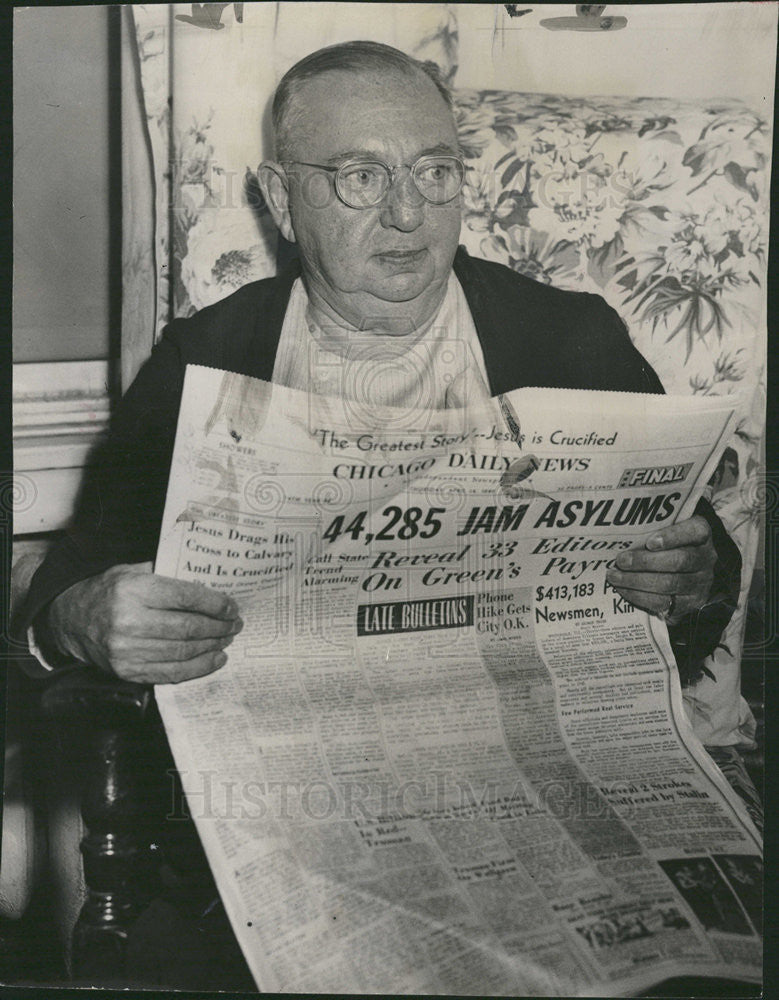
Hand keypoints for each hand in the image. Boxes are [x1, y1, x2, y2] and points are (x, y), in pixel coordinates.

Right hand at [44, 562, 242, 684]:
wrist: (70, 619)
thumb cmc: (107, 591)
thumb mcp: (131, 571)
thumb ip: (165, 573)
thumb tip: (206, 581)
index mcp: (133, 591)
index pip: (185, 597)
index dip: (215, 603)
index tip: (232, 606)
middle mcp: (129, 622)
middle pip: (188, 628)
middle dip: (219, 627)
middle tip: (235, 624)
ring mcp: (127, 651)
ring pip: (183, 652)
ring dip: (212, 647)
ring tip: (228, 639)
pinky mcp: (127, 671)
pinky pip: (171, 673)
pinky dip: (198, 668)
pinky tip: (214, 659)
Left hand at [605, 516, 715, 622]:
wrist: (686, 571)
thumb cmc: (669, 543)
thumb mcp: (667, 529)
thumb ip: (652, 530)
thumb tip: (623, 538)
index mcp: (702, 534)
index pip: (694, 532)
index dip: (672, 537)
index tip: (650, 542)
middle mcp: (706, 558)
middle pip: (679, 561)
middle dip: (645, 562)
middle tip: (621, 561)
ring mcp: (701, 582)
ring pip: (670, 584)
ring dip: (637, 581)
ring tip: (615, 576)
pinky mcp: (690, 603)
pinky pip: (664, 602)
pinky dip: (639, 596)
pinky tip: (623, 590)